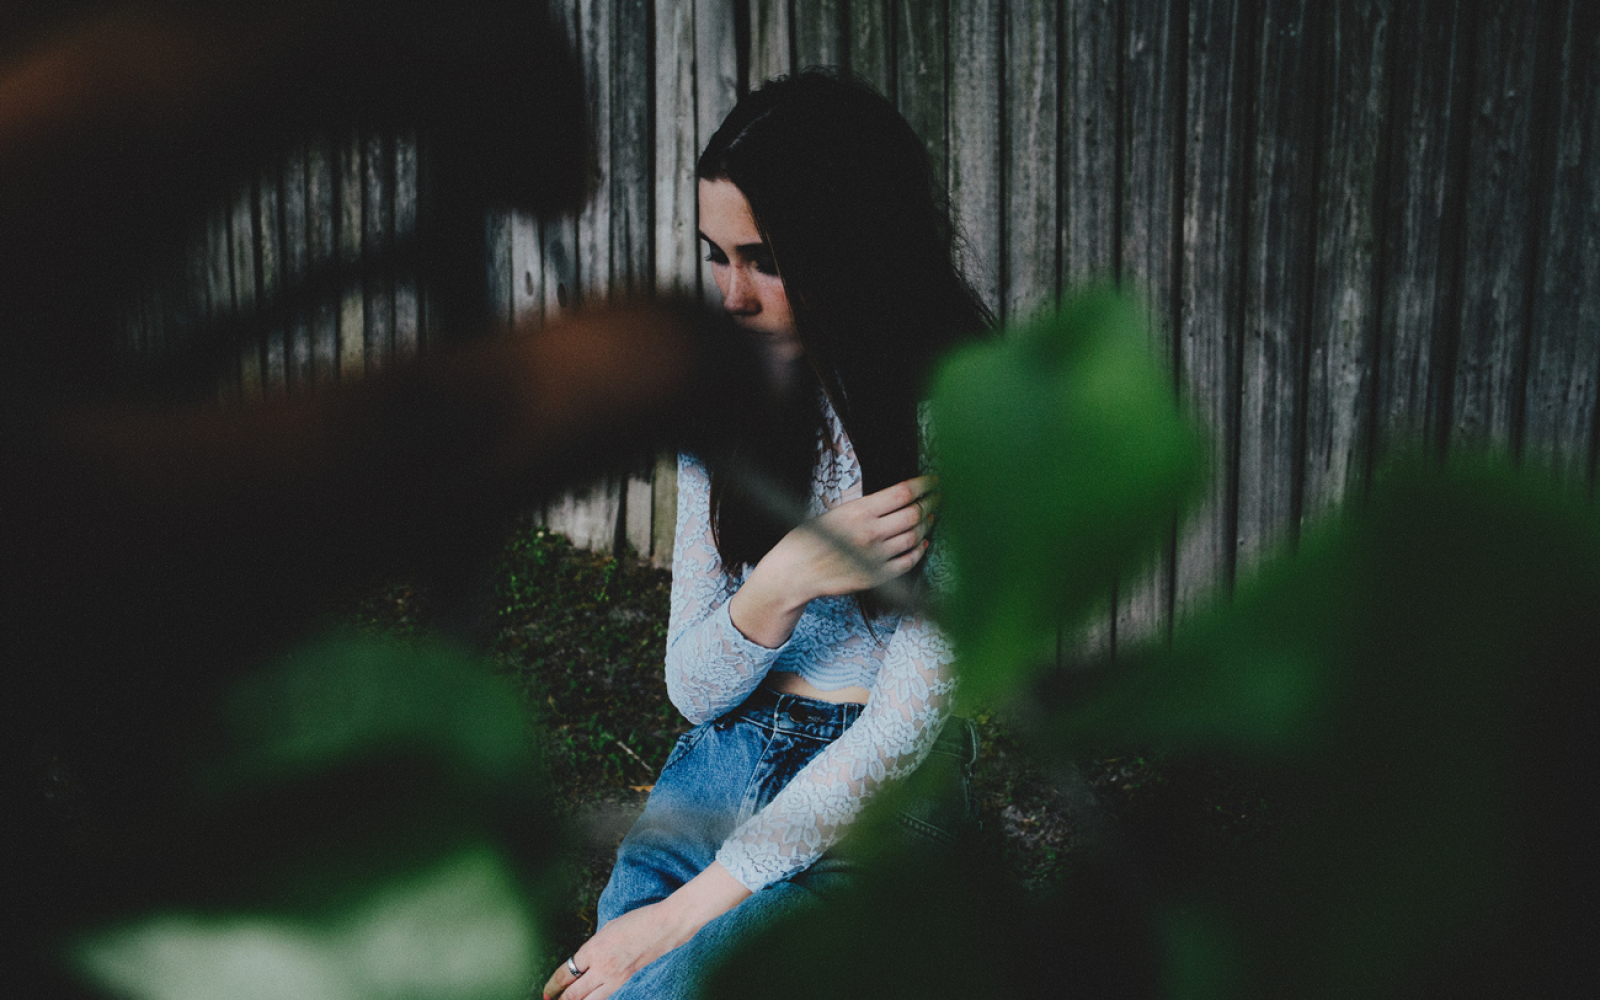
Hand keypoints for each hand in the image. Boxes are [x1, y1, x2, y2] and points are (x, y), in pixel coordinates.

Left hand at [542, 862, 749, 999]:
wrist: (665, 925)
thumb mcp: (607, 928)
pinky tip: (588, 998)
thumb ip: (592, 947)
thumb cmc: (637, 920)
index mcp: (593, 949)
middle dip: (560, 999)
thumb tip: (582, 961)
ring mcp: (615, 976)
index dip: (553, 984)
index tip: (547, 990)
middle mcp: (602, 967)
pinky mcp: (626, 979)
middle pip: (574, 993)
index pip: (566, 972)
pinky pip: (604, 995)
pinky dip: (592, 999)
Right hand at [777, 474, 938, 599]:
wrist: (795, 572)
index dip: (923, 485)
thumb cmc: (809, 539)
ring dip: (927, 525)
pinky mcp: (876, 576)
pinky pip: (907, 562)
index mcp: (859, 511)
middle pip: (914, 514)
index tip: (933, 481)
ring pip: (915, 537)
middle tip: (937, 497)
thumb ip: (866, 507)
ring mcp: (875, 556)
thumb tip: (896, 499)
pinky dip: (919, 551)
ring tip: (930, 517)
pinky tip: (922, 543)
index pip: (902, 493)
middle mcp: (870, 533)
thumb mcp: (836, 512)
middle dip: (931, 502)